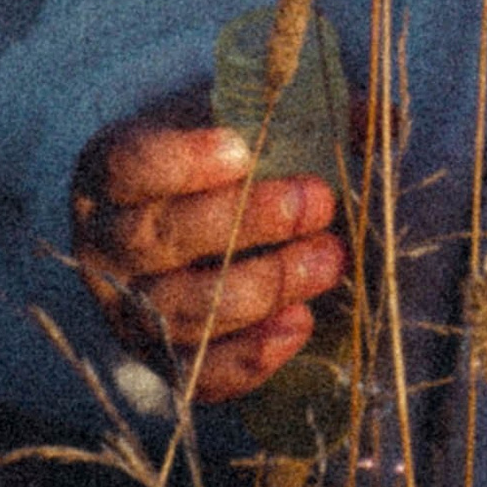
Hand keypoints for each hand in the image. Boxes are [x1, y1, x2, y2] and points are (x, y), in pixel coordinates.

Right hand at [72, 116, 346, 406]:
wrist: (181, 228)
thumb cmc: (212, 167)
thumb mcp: (239, 124)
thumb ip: (304, 114)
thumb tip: (382, 117)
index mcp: (109, 173)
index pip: (129, 166)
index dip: (180, 162)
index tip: (242, 148)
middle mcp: (104, 246)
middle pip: (160, 240)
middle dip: (245, 221)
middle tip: (316, 201)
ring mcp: (129, 310)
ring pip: (185, 311)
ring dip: (265, 286)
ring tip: (329, 258)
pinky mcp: (163, 361)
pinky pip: (201, 373)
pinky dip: (253, 356)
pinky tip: (301, 323)